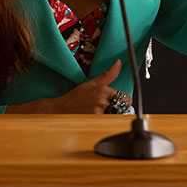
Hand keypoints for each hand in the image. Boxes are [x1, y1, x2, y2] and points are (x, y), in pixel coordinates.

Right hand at [6, 60, 123, 113]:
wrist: (60, 110)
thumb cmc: (75, 98)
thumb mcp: (92, 83)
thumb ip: (108, 74)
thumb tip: (119, 63)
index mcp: (103, 90)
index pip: (126, 98)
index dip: (124, 102)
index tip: (119, 103)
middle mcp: (102, 101)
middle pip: (123, 109)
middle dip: (119, 110)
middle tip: (109, 109)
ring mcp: (98, 112)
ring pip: (115, 117)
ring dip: (111, 117)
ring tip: (100, 115)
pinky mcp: (94, 121)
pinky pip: (107, 123)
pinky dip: (105, 123)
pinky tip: (96, 120)